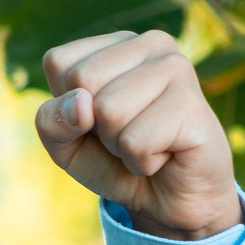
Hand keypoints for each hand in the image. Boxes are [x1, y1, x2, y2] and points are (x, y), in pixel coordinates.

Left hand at [35, 30, 242, 239]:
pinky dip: (141, 162)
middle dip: (94, 125)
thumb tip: (81, 103)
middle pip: (82, 81)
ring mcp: (177, 68)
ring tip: (146, 143)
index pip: (58, 62)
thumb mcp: (65, 144)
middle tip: (125, 135)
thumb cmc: (115, 162)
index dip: (66, 106)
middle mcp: (152, 44)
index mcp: (117, 44)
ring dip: (119, 145)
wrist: (169, 200)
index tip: (96, 121)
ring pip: (109, 111)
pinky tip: (165, 155)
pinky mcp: (193, 104)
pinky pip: (136, 141)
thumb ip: (52, 120)